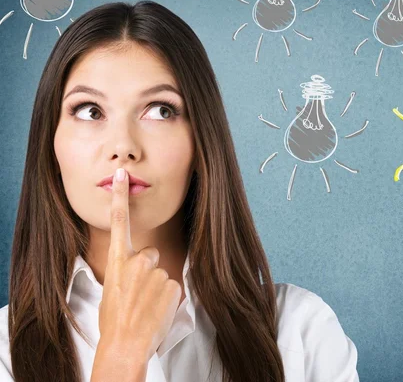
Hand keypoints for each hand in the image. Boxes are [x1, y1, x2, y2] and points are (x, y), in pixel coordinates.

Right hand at [97, 167, 181, 363]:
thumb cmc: (114, 320)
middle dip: (147, 270)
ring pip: (161, 273)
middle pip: (149, 254)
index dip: (121, 197)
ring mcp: (156, 272)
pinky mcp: (173, 285)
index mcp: (117, 261)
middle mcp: (137, 261)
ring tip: (146, 306)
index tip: (123, 176)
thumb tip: (135, 270)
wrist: (124, 344)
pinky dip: (167, 298)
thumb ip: (125, 271)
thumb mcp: (111, 289)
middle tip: (139, 293)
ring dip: (157, 287)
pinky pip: (172, 286)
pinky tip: (156, 310)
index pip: (119, 222)